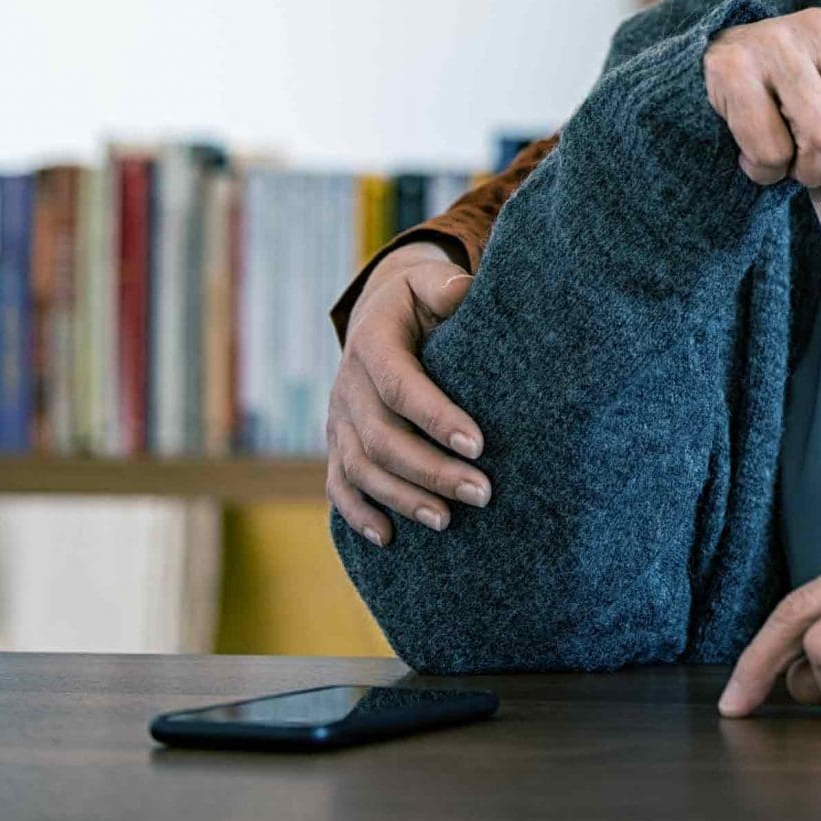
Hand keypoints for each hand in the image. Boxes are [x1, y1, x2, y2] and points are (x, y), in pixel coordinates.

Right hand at [325, 242, 489, 546]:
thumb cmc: (419, 301)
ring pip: (361, 468)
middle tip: (483, 493)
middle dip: (431, 470)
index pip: (401, 385)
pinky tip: (388, 539)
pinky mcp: (338, 443)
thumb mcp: (427, 281)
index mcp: (373, 344)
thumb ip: (444, 285)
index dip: (437, 417)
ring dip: (402, 498)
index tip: (479, 445)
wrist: (379, 315)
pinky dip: (358, 514)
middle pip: (382, 438)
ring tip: (448, 521)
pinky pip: (339, 485)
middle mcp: (349, 386)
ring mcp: (338, 419)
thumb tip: (462, 290)